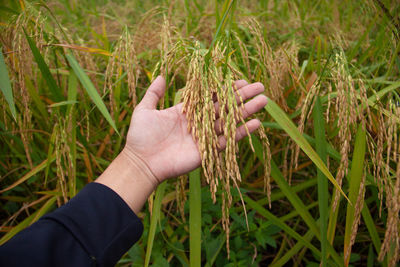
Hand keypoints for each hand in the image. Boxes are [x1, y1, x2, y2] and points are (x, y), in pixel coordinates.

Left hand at [97, 76, 266, 212]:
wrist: (141, 161)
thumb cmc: (141, 136)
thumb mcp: (145, 110)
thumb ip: (154, 93)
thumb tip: (160, 75)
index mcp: (186, 111)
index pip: (210, 96)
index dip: (225, 88)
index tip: (240, 79)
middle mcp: (198, 122)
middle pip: (224, 107)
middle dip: (242, 97)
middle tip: (259, 87)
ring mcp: (204, 137)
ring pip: (230, 121)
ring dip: (247, 111)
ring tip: (264, 101)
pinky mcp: (207, 151)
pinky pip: (228, 141)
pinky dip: (242, 132)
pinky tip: (256, 123)